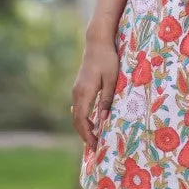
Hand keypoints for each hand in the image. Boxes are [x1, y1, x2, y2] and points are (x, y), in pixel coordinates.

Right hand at [71, 33, 118, 149]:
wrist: (97, 41)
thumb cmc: (107, 59)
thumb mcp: (111, 80)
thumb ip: (107, 99)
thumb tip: (104, 120)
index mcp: (84, 92)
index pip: (81, 120)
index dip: (87, 135)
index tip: (96, 146)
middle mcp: (77, 92)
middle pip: (77, 120)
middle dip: (85, 135)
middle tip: (96, 147)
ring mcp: (77, 89)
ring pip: (77, 114)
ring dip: (84, 127)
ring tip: (95, 138)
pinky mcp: (80, 86)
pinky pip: (79, 107)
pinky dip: (84, 118)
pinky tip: (93, 123)